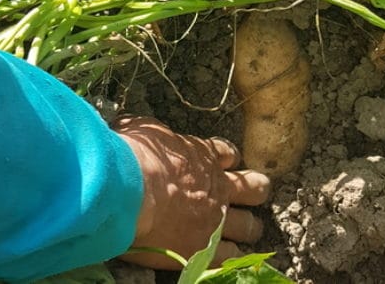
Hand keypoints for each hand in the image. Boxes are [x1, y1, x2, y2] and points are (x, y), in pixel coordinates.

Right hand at [115, 116, 270, 268]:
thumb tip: (132, 128)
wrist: (130, 191)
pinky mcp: (206, 248)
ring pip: (249, 225)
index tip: (225, 162)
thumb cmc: (132, 157)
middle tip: (254, 194)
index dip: (227, 158)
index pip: (227, 153)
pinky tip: (231, 257)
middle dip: (255, 190)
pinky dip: (232, 256)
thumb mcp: (143, 130)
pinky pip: (231, 256)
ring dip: (249, 227)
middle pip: (254, 187)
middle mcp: (217, 186)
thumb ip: (151, 134)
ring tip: (250, 230)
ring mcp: (216, 218)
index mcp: (204, 156)